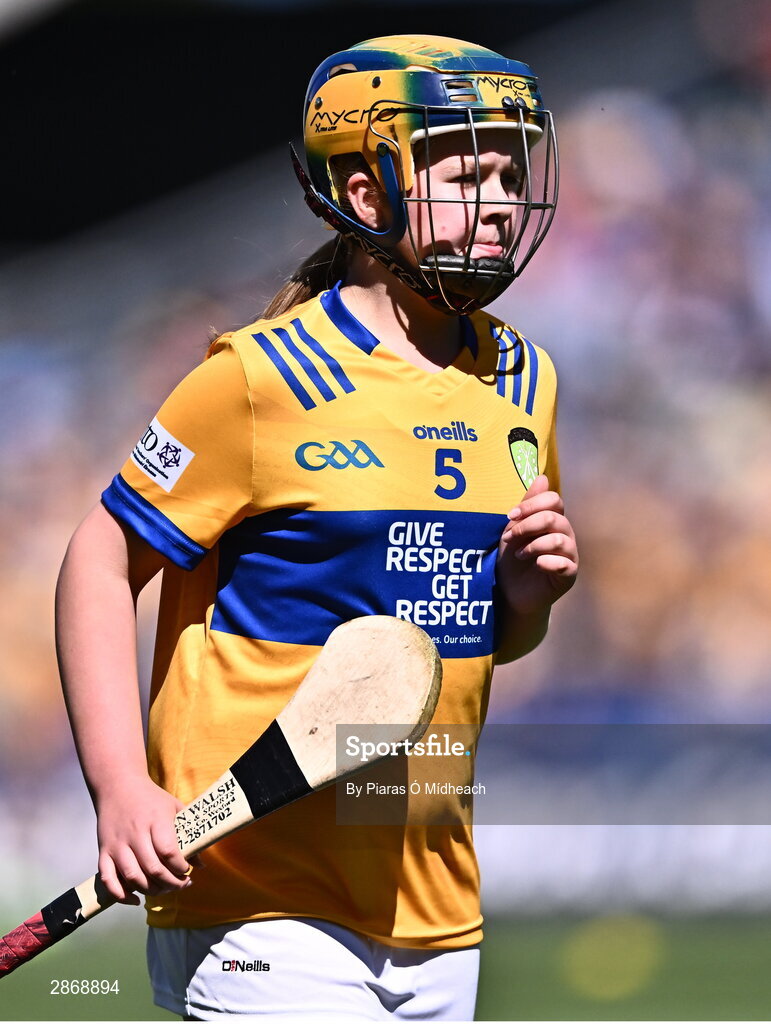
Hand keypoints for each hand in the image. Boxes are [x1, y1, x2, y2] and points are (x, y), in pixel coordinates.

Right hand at [94, 774, 194, 904]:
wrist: (118, 785)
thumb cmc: (151, 798)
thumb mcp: (174, 807)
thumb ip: (188, 833)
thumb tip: (201, 863)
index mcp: (155, 820)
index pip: (169, 852)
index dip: (181, 867)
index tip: (188, 870)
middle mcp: (134, 834)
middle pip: (153, 869)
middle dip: (171, 883)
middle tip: (181, 884)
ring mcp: (117, 844)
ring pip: (132, 877)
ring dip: (151, 890)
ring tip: (164, 889)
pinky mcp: (103, 851)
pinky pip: (108, 880)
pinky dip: (120, 895)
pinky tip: (135, 899)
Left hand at [497, 475, 577, 616]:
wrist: (511, 592)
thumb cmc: (513, 559)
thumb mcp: (514, 529)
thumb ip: (527, 506)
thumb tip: (542, 477)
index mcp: (553, 521)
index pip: (554, 500)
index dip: (532, 504)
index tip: (511, 515)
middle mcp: (565, 535)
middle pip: (554, 517)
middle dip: (527, 525)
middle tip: (510, 537)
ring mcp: (569, 555)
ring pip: (559, 539)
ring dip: (534, 545)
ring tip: (520, 554)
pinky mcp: (569, 575)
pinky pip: (565, 563)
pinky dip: (547, 561)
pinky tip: (536, 565)